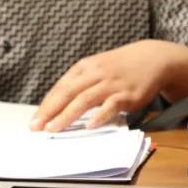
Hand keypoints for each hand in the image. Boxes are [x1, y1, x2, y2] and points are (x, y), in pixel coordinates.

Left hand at [30, 40, 185, 131]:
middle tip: (37, 127)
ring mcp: (111, 84)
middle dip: (50, 111)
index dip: (46, 105)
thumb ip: (80, 84)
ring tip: (54, 129)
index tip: (35, 120)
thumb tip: (59, 105)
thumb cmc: (120, 67)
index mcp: (84, 67)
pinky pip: (111, 105)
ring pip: (84, 100)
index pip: (60, 87)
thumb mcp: (97, 68)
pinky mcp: (127, 94)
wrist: (152, 58)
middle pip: (68, 93)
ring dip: (67, 115)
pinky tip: (89, 126)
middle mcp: (95, 74)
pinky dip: (99, 116)